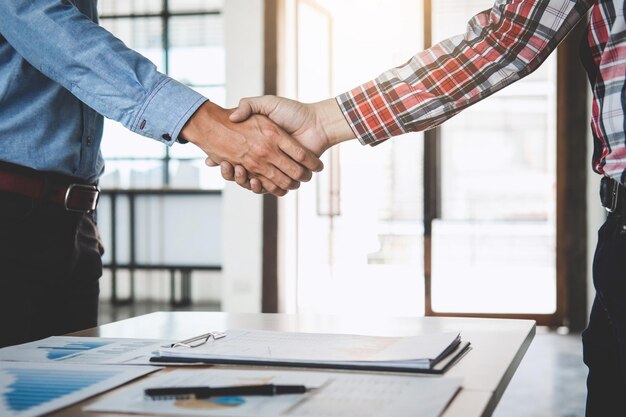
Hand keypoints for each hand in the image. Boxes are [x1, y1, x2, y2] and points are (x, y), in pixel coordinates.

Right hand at [210, 96, 353, 193]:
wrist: (317, 123)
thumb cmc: (293, 112)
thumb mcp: (267, 104)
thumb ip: (249, 105)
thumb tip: (232, 116)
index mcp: (258, 143)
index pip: (234, 154)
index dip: (222, 159)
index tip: (211, 159)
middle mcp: (264, 157)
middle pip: (240, 172)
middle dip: (229, 172)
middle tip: (225, 165)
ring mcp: (274, 167)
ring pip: (252, 182)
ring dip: (242, 180)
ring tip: (238, 170)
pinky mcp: (285, 176)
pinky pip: (269, 188)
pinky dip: (260, 188)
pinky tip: (253, 180)